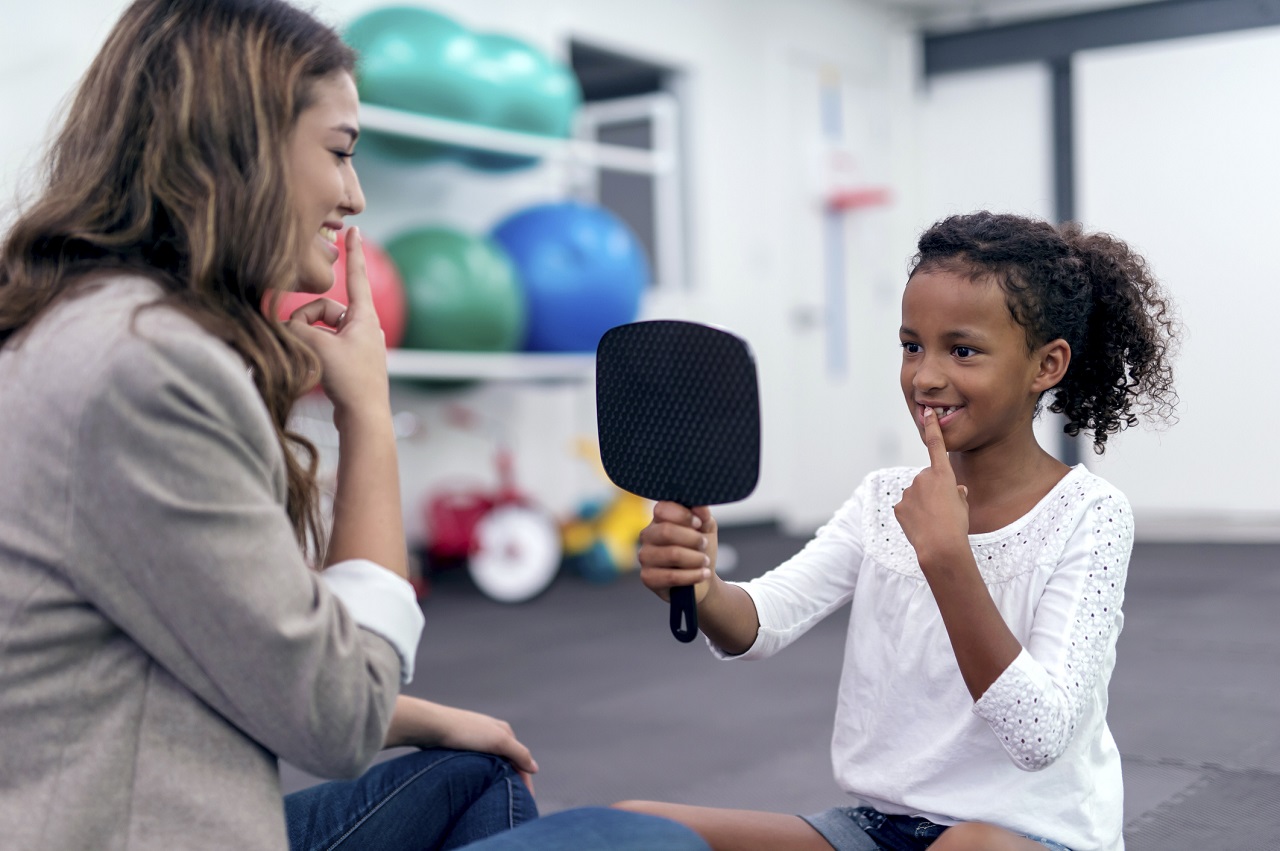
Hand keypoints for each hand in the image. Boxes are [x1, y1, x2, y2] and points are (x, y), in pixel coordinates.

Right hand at [285, 227, 388, 420]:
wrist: (364, 418)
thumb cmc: (350, 381)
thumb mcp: (318, 348)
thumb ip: (295, 329)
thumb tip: (280, 325)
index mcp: (364, 317)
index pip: (356, 276)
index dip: (353, 252)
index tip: (355, 228)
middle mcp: (364, 328)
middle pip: (325, 310)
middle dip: (306, 323)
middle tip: (300, 342)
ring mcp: (358, 345)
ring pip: (321, 330)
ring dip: (308, 341)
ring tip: (309, 361)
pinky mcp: (350, 361)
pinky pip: (324, 346)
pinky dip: (313, 353)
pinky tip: (315, 370)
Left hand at [386, 697, 538, 793]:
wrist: (432, 726)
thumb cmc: (465, 732)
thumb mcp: (498, 741)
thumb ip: (519, 753)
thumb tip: (535, 768)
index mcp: (504, 731)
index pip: (521, 758)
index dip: (525, 779)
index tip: (526, 800)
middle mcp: (492, 733)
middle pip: (508, 760)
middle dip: (513, 778)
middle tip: (513, 802)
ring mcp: (476, 739)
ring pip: (493, 762)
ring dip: (498, 778)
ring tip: (497, 797)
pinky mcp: (461, 746)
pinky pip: (479, 764)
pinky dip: (484, 775)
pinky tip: (479, 783)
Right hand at [637, 502, 714, 603]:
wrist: (702, 578)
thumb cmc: (700, 549)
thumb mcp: (706, 528)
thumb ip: (703, 514)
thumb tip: (700, 506)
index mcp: (659, 519)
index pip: (662, 509)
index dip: (683, 515)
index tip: (699, 524)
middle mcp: (647, 536)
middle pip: (667, 531)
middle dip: (693, 539)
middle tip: (704, 544)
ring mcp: (645, 557)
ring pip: (672, 554)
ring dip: (695, 559)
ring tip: (704, 562)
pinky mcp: (647, 578)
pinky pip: (671, 576)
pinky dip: (693, 575)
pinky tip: (703, 574)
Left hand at [894, 406, 969, 569]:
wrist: (941, 546)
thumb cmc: (957, 525)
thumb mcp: (963, 505)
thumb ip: (957, 493)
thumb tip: (956, 490)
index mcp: (943, 474)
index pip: (936, 445)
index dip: (932, 427)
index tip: (926, 412)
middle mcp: (923, 478)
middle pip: (927, 480)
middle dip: (932, 491)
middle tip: (941, 510)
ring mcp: (909, 491)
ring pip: (916, 495)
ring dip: (923, 504)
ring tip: (932, 520)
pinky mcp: (899, 506)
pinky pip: (907, 507)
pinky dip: (913, 515)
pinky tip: (921, 525)